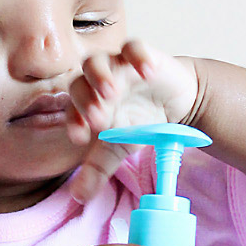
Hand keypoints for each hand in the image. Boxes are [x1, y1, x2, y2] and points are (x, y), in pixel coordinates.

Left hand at [66, 40, 198, 201]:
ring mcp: (116, 66)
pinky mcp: (141, 54)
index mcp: (87, 103)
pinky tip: (146, 71)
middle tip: (98, 118)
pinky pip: (134, 47)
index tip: (81, 139)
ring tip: (113, 92)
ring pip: (98, 60)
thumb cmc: (139, 120)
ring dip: (102, 75)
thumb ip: (98, 170)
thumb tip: (78, 198)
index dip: (73, 122)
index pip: (71, 109)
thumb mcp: (119, 147)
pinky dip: (138, 56)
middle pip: (79, 82)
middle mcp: (96, 82)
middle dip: (86, 100)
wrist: (173, 100)